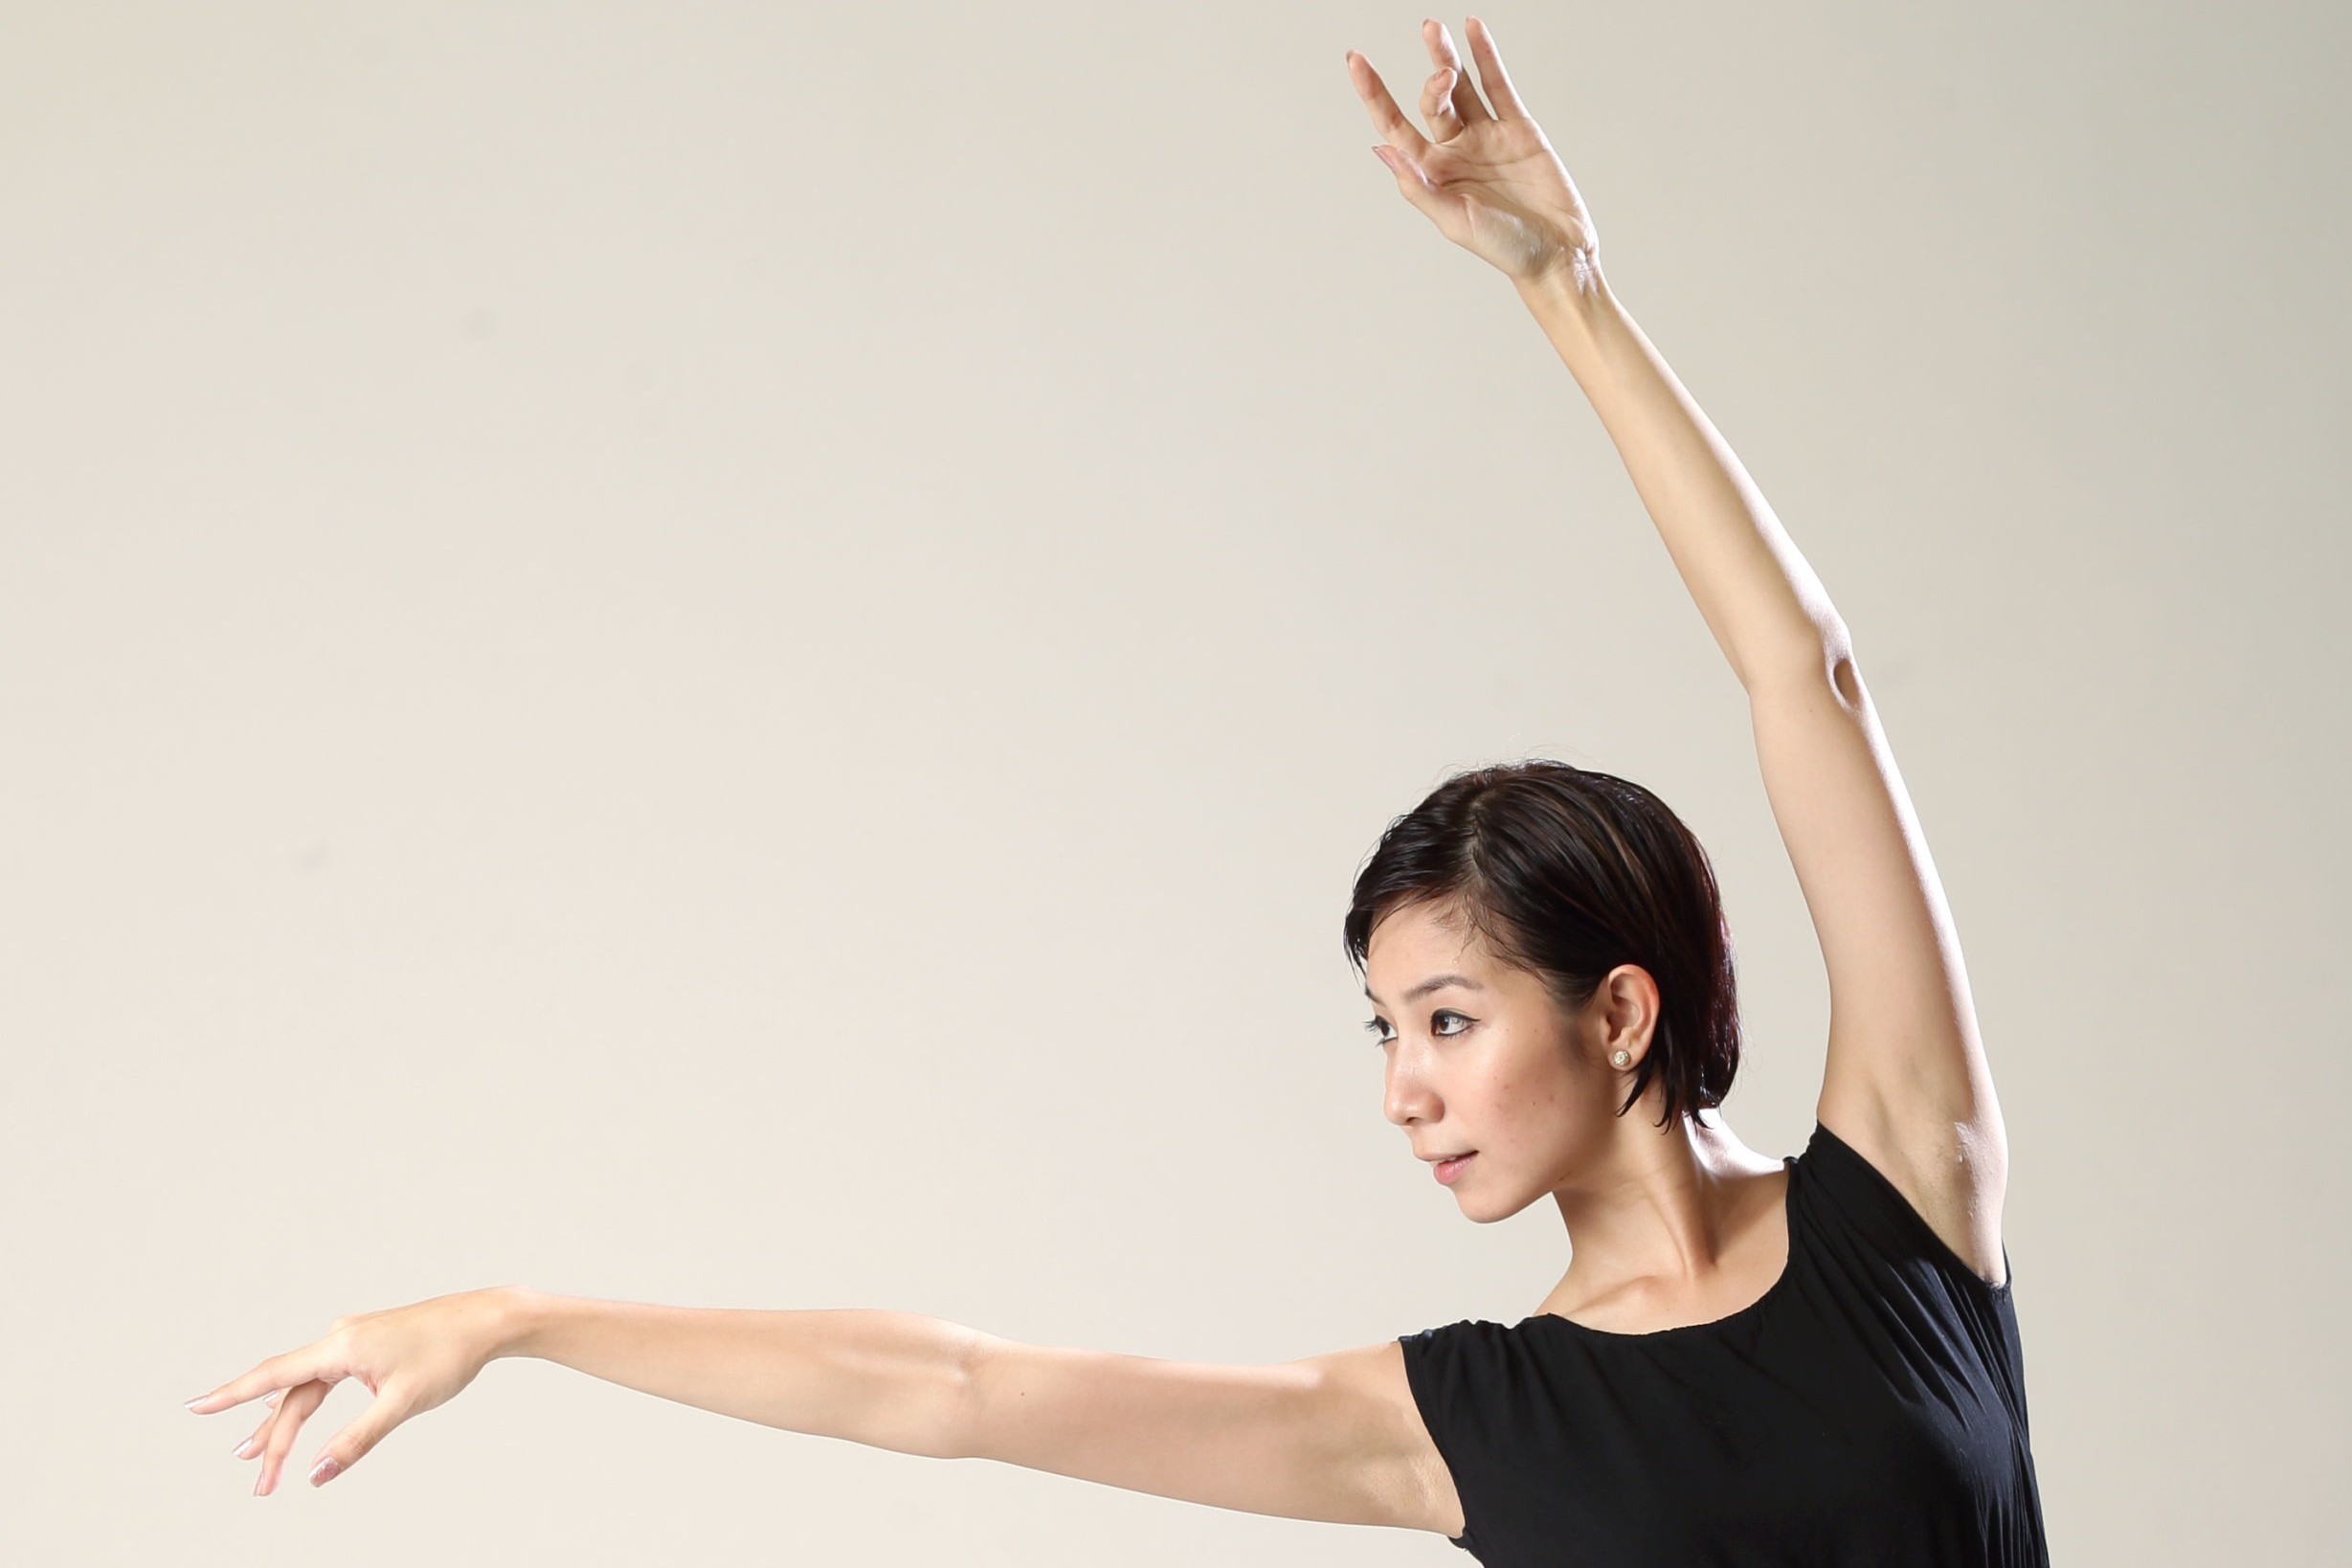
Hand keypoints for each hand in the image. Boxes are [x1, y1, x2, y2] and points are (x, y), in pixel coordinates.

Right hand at [184, 1285, 520, 1494]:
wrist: (487, 1320)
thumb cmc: (449, 1355)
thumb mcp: (403, 1404)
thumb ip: (358, 1440)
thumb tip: (317, 1474)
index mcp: (341, 1347)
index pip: (273, 1376)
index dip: (231, 1395)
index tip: (194, 1407)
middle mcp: (339, 1337)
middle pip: (291, 1395)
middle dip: (271, 1440)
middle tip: (259, 1486)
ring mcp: (352, 1339)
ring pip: (306, 1387)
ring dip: (283, 1422)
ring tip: (254, 1456)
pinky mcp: (366, 1343)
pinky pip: (323, 1377)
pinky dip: (305, 1402)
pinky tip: (290, 1412)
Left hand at [1345, 17, 1600, 289]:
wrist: (1555, 252)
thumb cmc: (1502, 247)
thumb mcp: (1453, 219)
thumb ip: (1418, 185)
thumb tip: (1382, 149)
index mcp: (1432, 173)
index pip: (1395, 126)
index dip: (1374, 94)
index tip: (1356, 61)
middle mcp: (1455, 150)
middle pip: (1431, 101)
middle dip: (1431, 81)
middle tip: (1440, 68)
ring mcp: (1487, 136)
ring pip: (1462, 87)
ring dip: (1447, 57)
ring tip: (1433, 28)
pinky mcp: (1518, 128)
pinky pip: (1498, 86)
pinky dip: (1486, 57)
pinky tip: (1474, 30)